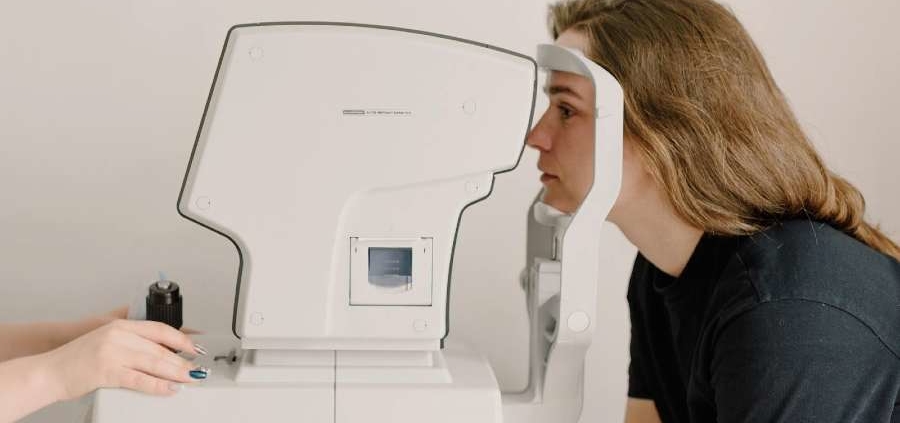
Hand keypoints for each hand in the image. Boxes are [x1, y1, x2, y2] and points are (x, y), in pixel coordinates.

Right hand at [40, 319, 202, 400]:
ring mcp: (112, 353)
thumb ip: (131, 342)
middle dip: (182, 361)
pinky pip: (139, 379)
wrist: (49, 371)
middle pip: (160, 348)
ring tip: (190, 380)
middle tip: (197, 370)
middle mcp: (118, 336)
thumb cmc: (78, 360)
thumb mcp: (107, 341)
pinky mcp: (107, 371)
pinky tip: (169, 389)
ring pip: (154, 363)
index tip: (195, 348)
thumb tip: (161, 352)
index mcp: (120, 326)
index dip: (181, 339)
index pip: (159, 329)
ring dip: (176, 373)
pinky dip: (157, 385)